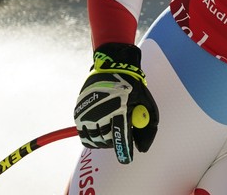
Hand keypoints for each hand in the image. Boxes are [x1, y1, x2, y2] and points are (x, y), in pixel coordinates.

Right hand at [74, 43, 158, 163]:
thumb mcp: (146, 103)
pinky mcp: (78, 113)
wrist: (111, 67)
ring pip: (95, 141)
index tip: (128, 158)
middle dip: (116, 140)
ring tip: (111, 125)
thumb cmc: (132, 86)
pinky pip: (85, 136)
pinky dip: (93, 135)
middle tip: (121, 131)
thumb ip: (148, 127)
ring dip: (105, 139)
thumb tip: (142, 148)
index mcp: (119, 108)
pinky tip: (101, 126)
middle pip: (108, 141)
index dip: (124, 152)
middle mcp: (100, 112)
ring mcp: (87, 113)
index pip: (121, 138)